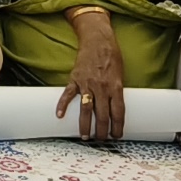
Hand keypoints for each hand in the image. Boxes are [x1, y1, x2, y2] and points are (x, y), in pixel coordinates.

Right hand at [59, 8, 124, 140]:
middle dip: (102, 130)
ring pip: (86, 109)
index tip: (117, 136)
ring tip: (85, 136)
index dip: (118, 126)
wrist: (98, 39)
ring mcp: (87, 83)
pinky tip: (60, 115)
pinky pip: (68, 94)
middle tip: (101, 140)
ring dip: (85, 124)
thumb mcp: (120, 74)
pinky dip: (63, 105)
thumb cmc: (112, 56)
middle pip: (103, 114)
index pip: (118, 112)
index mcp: (116, 86)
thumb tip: (115, 109)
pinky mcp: (75, 78)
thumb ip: (117, 91)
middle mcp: (102, 87)